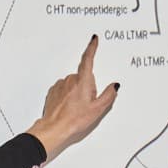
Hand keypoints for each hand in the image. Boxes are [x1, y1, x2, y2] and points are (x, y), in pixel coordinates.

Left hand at [28, 35, 118, 161]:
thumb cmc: (74, 119)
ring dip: (76, 92)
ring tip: (75, 107)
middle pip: (83, 77)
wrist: (54, 128)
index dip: (92, 48)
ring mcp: (60, 85)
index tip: (93, 39)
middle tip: (85, 103)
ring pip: (73, 84)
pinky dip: (66, 96)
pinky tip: (67, 107)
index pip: (88, 59)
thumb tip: (114, 86)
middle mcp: (70, 80)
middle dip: (86, 87)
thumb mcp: (97, 109)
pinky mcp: (53, 91)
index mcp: (83, 81)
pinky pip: (63, 90)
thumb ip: (108, 95)